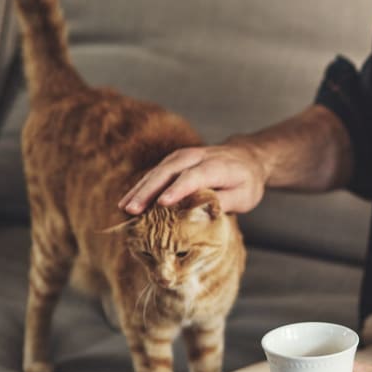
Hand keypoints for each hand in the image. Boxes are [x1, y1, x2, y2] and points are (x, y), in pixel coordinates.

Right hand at [118, 141, 267, 214]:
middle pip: (170, 171)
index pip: (195, 176)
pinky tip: (129, 201)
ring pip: (158, 170)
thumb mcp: (244, 196)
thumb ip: (222, 202)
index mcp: (217, 166)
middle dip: (149, 190)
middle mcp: (197, 157)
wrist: (247, 157)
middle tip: (132, 210)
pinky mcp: (175, 161)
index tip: (162, 203)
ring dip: (140, 188)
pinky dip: (142, 186)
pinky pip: (156, 172)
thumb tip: (201, 215)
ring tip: (124, 208)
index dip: (178, 189)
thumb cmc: (246, 181)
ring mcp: (184, 156)